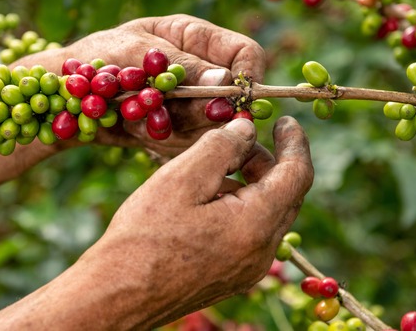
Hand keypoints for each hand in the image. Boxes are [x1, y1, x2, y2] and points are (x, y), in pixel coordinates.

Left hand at [65, 14, 265, 155]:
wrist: (62, 98)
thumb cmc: (94, 59)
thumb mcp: (135, 52)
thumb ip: (181, 66)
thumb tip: (226, 80)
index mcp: (196, 37)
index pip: (245, 53)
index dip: (248, 76)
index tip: (235, 100)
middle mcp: (200, 71)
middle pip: (233, 96)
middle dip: (205, 111)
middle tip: (169, 114)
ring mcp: (189, 103)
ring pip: (212, 125)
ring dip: (178, 128)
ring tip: (137, 114)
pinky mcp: (177, 130)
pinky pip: (189, 145)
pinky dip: (163, 141)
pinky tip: (134, 129)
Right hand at [79, 116, 312, 326]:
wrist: (117, 295)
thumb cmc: (144, 236)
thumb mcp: (182, 178)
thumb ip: (221, 146)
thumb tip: (247, 129)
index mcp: (257, 225)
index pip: (297, 174)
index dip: (294, 143)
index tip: (284, 120)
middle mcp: (262, 252)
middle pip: (285, 194)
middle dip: (267, 161)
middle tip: (237, 139)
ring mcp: (248, 270)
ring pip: (267, 214)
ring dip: (250, 184)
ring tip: (211, 168)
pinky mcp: (232, 278)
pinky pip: (250, 233)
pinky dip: (239, 207)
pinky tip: (204, 200)